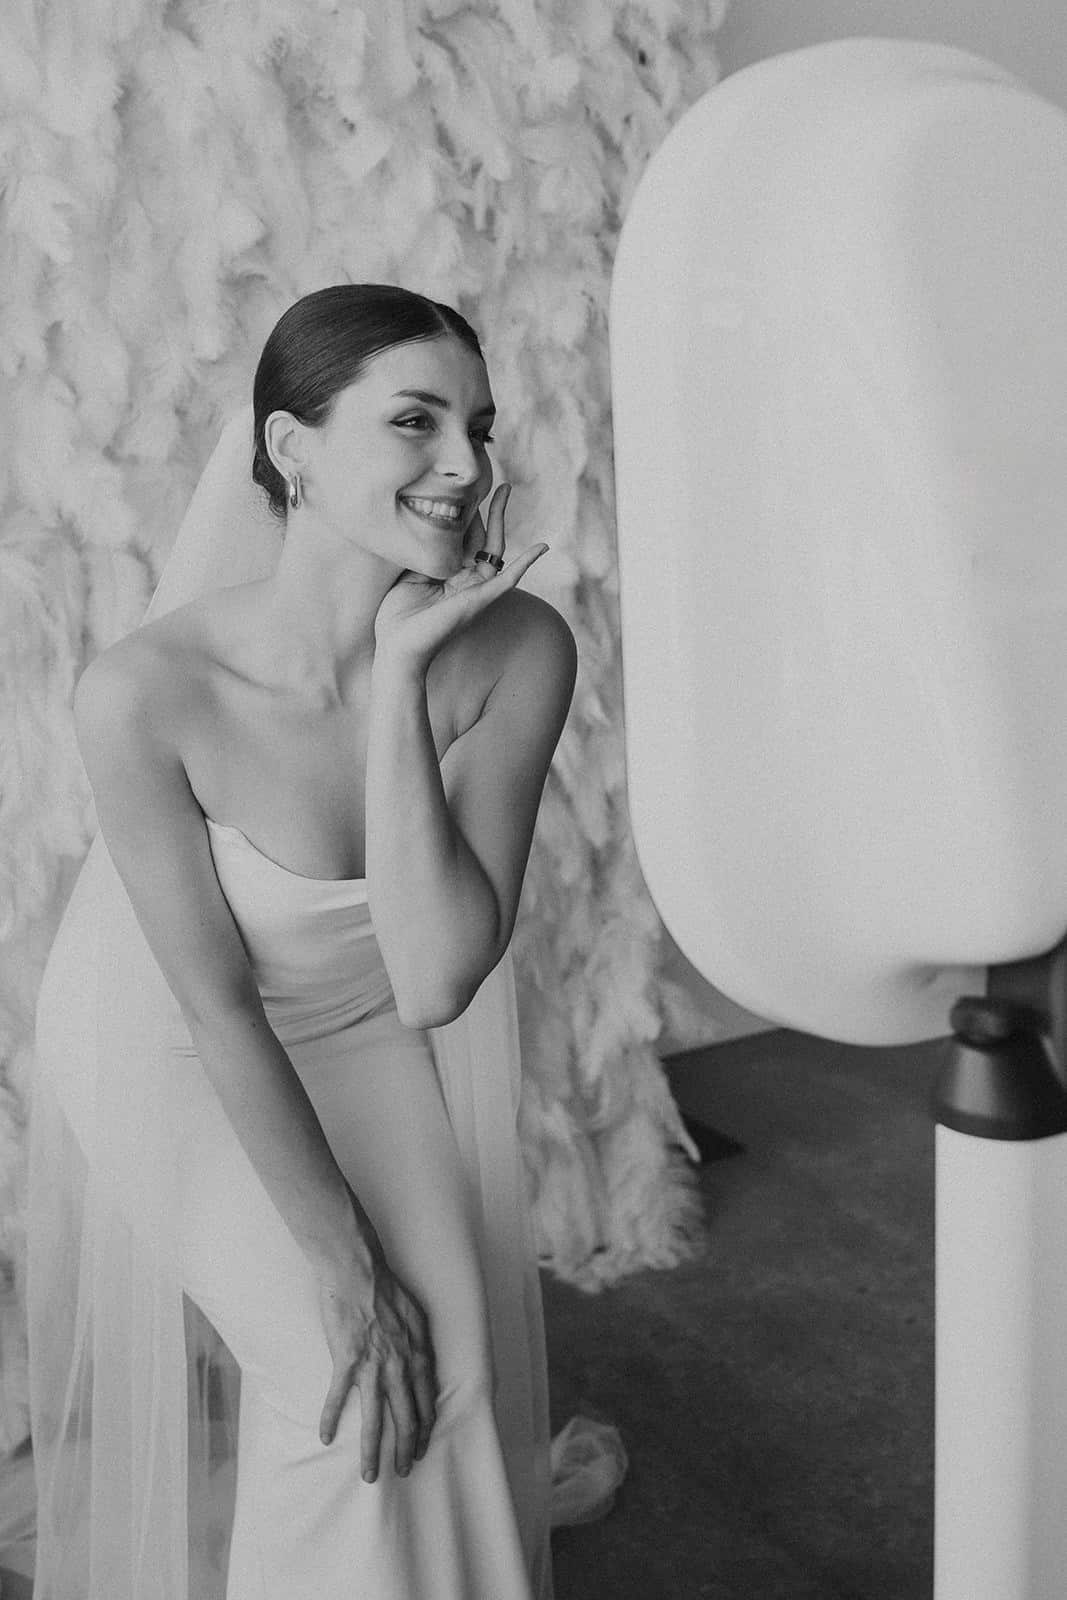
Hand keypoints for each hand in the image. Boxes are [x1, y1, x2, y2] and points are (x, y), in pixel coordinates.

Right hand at [317, 1236, 437, 1482]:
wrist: (359, 1272)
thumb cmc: (388, 1289)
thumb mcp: (418, 1316)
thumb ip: (422, 1344)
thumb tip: (425, 1364)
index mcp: (418, 1356)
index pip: (426, 1404)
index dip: (425, 1429)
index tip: (421, 1446)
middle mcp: (400, 1367)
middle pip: (406, 1420)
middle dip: (406, 1450)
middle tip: (403, 1470)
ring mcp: (372, 1367)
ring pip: (375, 1421)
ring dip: (372, 1452)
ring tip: (369, 1475)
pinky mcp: (346, 1361)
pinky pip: (337, 1398)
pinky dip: (330, 1420)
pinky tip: (325, 1437)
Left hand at [373, 483, 548, 670]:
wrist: (397, 648)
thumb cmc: (398, 618)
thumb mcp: (408, 576)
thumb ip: (423, 554)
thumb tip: (429, 527)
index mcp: (449, 576)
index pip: (461, 539)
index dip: (464, 514)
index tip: (461, 491)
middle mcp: (466, 580)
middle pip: (482, 537)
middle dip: (489, 509)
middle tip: (497, 483)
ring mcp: (476, 589)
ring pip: (495, 548)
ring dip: (501, 518)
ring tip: (506, 490)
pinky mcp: (481, 598)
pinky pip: (509, 578)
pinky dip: (527, 562)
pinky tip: (542, 546)